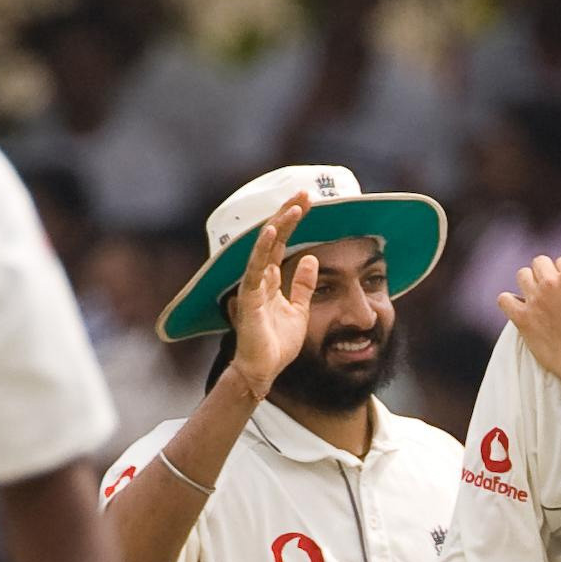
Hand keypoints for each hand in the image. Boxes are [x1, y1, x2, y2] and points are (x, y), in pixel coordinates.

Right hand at [223, 198, 318, 399]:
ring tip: (294, 205)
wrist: (262, 370)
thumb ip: (302, 285)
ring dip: (279, 224)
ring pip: (264, 247)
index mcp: (269, 278)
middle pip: (272, 237)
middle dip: (287, 213)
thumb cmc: (276, 343)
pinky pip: (256, 268)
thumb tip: (310, 259)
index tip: (308, 200)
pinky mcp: (250, 297)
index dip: (293, 220)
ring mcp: (252, 285)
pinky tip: (274, 232)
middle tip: (304, 192)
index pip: (280, 241)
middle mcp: (258, 277)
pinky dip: (264, 249)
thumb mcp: (298, 309)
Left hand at [501, 258, 560, 387]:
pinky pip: (504, 300)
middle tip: (554, 289)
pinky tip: (519, 305)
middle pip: (540, 263)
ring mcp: (534, 302)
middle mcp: (550, 284)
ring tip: (538, 295)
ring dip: (530, 282)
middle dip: (548, 272)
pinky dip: (510, 300)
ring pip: (522, 275)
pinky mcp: (522, 320)